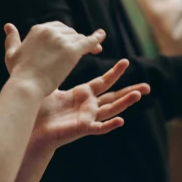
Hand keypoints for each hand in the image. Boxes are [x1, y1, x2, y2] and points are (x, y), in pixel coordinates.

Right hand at [3, 22, 105, 96]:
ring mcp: (61, 40)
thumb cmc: (19, 73)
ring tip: (96, 50)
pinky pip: (88, 42)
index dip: (66, 36)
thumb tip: (8, 25)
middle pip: (70, 32)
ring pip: (79, 38)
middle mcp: (50, 31)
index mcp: (38, 30)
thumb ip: (11, 39)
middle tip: (86, 50)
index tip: (70, 43)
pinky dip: (97, 39)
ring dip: (87, 44)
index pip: (57, 28)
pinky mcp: (72, 50)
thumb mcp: (12, 53)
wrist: (26, 86)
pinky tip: (102, 37)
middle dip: (76, 40)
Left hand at [29, 60, 149, 150]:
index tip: (126, 61)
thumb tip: (52, 54)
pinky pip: (99, 127)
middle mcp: (88, 106)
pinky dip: (110, 125)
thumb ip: (55, 71)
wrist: (32, 127)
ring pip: (110, 110)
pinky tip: (121, 121)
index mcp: (82, 94)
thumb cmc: (40, 109)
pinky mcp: (82, 128)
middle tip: (148, 86)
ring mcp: (87, 117)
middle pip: (113, 96)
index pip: (103, 82)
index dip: (115, 72)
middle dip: (130, 90)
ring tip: (139, 95)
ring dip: (125, 103)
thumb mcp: (50, 85)